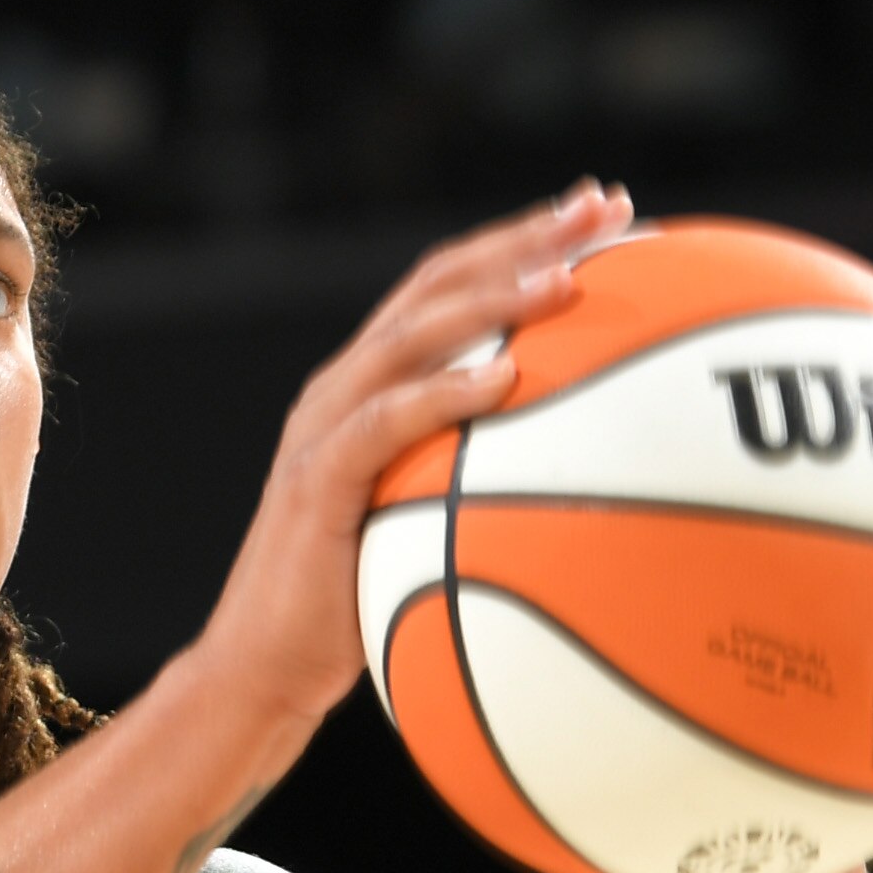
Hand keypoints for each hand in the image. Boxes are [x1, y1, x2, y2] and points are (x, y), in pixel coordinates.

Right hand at [197, 179, 636, 722]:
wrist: (265, 666)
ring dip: (493, 299)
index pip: (450, 287)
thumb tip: (596, 479)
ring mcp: (323, 427)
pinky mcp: (315, 479)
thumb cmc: (358, 608)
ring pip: (409, 334)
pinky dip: (442, 394)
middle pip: (437, 283)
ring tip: (567, 279)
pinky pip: (382, 423)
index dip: (524, 239)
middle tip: (605, 206)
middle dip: (524, 237)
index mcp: (371, 385)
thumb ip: (483, 480)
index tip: (607, 212)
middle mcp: (344, 387)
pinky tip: (505, 380)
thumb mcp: (431, 527)